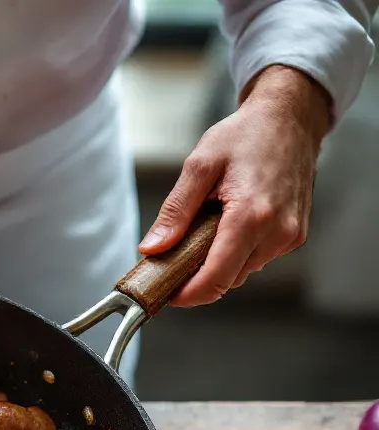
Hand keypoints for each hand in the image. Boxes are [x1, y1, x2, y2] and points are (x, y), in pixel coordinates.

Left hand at [139, 65, 330, 305]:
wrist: (290, 117)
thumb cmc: (246, 135)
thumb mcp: (199, 165)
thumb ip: (175, 211)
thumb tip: (152, 249)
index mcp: (251, 215)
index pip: (216, 279)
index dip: (187, 294)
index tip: (166, 293)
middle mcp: (277, 230)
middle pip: (227, 280)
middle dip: (198, 277)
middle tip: (176, 258)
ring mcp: (290, 235)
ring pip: (242, 273)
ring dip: (218, 264)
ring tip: (206, 231)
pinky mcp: (295, 235)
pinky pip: (257, 259)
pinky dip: (237, 253)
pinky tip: (229, 226)